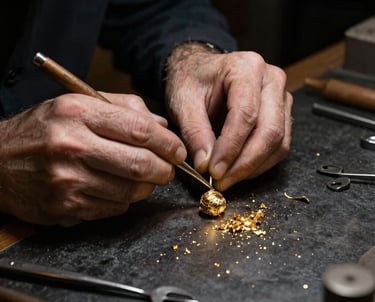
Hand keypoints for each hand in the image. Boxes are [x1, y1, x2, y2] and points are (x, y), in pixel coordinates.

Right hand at [0, 92, 185, 225]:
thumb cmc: (43, 130)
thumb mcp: (78, 103)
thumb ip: (124, 108)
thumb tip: (162, 126)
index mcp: (78, 112)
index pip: (140, 130)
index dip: (168, 143)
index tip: (178, 150)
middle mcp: (72, 146)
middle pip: (140, 164)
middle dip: (164, 169)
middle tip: (168, 168)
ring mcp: (67, 181)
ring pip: (131, 191)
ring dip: (147, 187)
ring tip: (145, 178)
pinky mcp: (66, 207)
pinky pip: (114, 208)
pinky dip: (126, 200)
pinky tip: (118, 188)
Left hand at [165, 43, 292, 190]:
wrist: (200, 71)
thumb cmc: (192, 81)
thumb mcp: (183, 102)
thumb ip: (195, 132)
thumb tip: (206, 164)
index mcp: (246, 68)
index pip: (246, 115)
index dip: (231, 148)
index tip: (214, 171)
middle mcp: (271, 80)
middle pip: (269, 131)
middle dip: (245, 163)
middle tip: (222, 181)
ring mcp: (280, 97)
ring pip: (279, 142)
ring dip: (254, 167)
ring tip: (227, 178)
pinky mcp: (282, 113)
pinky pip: (279, 145)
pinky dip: (260, 163)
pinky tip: (239, 170)